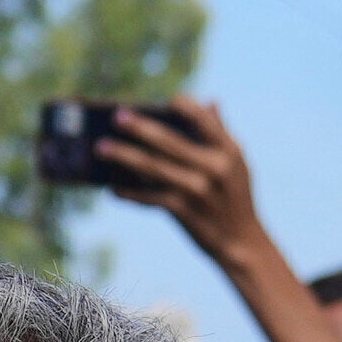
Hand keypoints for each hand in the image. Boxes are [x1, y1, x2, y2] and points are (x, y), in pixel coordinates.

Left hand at [91, 99, 260, 258]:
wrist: (241, 243)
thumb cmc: (235, 197)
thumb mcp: (237, 164)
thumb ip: (221, 132)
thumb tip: (211, 101)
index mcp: (228, 151)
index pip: (204, 120)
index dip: (186, 106)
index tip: (168, 99)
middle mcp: (214, 167)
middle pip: (169, 141)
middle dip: (140, 127)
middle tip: (116, 116)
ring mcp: (197, 189)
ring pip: (152, 167)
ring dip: (123, 156)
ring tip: (100, 147)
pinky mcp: (183, 210)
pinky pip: (148, 197)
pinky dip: (129, 192)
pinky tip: (112, 187)